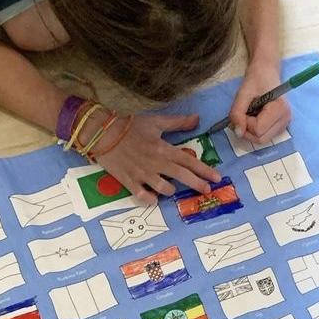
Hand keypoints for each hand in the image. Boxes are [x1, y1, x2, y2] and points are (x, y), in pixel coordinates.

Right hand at [94, 114, 220, 204]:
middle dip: (197, 184)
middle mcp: (156, 163)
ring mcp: (142, 174)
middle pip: (182, 176)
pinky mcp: (129, 181)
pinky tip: (154, 200)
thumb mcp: (155, 121)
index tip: (217, 177)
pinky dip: (149, 200)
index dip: (204, 170)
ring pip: (163, 188)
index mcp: (163, 148)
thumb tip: (197, 119)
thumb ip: (177, 122)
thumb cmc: (129, 125)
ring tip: (174, 190)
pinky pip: (142, 196)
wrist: (102, 131)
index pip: (189, 161)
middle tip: (207, 190)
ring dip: (171, 191)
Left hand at [229, 59, 291, 143]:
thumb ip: (237, 113)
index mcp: (280, 109)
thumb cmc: (256, 78)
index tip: (245, 108)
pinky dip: (255, 131)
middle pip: (261, 139)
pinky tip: (255, 117)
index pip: (258, 130)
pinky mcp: (280, 128)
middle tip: (245, 113)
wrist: (266, 71)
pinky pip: (264, 137)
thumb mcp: (243, 93)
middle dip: (247, 130)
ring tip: (250, 114)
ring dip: (250, 131)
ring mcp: (284, 125)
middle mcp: (285, 120)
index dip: (246, 122)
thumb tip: (238, 133)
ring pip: (261, 141)